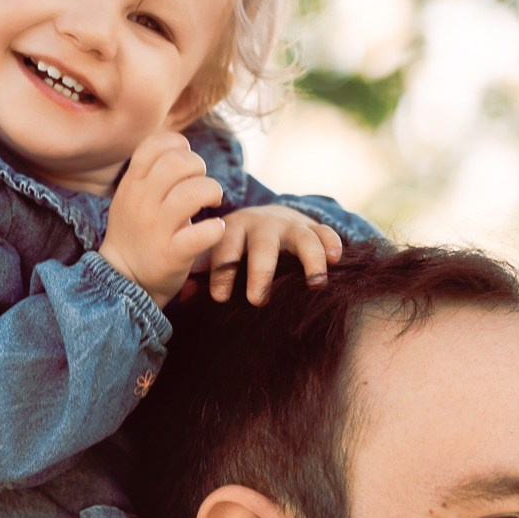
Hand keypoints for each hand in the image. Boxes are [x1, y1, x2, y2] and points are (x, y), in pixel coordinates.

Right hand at [99, 130, 227, 308]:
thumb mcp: (131, 196)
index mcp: (132, 184)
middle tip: (201, 185)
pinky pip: (205, 231)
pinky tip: (214, 230)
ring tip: (212, 203)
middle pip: (178, 162)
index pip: (155, 144)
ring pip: (195, 192)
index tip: (186, 163)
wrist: (124, 278)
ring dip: (213, 192)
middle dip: (199, 167)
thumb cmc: (137, 232)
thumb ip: (151, 173)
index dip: (178, 145)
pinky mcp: (173, 254)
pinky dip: (217, 228)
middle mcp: (142, 202)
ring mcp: (157, 228)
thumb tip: (181, 148)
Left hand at [207, 206, 342, 304]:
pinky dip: (332, 243)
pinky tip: (336, 260)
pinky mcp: (311, 228)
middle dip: (261, 272)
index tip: (219, 298)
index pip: (225, 248)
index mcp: (232, 230)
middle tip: (257, 300)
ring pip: (302, 238)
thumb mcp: (214, 253)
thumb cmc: (234, 247)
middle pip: (263, 246)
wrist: (263, 218)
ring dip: (310, 260)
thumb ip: (199, 272)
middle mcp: (262, 225)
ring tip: (315, 285)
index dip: (222, 273)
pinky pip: (325, 232)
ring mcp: (290, 225)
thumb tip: (182, 296)